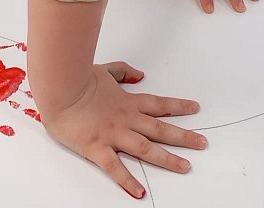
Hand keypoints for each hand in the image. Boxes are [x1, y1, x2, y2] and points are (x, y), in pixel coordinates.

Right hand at [42, 62, 205, 198]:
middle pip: (160, 129)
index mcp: (127, 102)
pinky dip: (127, 181)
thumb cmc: (78, 78)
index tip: (196, 109)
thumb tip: (140, 74)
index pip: (159, 104)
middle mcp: (125, 119)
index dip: (178, 106)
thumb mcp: (105, 69)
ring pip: (146, 149)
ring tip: (185, 167)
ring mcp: (113, 134)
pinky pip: (115, 168)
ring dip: (167, 159)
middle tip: (203, 143)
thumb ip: (123, 71)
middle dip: (184, 136)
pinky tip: (139, 192)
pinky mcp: (97, 148)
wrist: (59, 87)